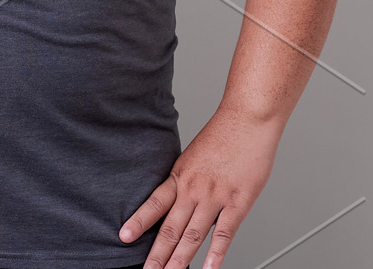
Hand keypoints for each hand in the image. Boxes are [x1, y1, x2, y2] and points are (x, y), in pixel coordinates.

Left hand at [120, 107, 280, 268]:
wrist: (248, 118)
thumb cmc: (225, 133)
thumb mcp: (194, 155)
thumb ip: (186, 179)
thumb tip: (178, 199)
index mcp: (181, 175)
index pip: (154, 203)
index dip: (138, 222)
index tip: (123, 238)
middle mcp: (194, 188)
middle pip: (171, 228)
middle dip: (157, 254)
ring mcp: (216, 196)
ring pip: (194, 236)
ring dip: (180, 260)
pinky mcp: (239, 201)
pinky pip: (225, 233)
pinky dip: (216, 254)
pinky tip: (209, 268)